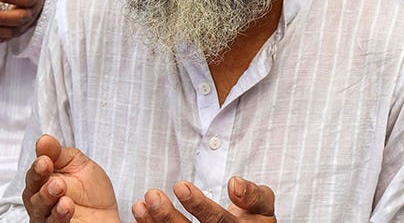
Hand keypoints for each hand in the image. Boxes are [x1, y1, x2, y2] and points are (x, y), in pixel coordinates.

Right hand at [24, 135, 118, 222]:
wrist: (106, 214)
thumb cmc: (88, 189)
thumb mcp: (77, 164)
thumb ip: (58, 153)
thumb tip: (43, 140)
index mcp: (42, 183)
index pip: (34, 175)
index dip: (38, 167)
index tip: (45, 160)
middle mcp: (40, 203)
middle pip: (32, 194)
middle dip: (40, 183)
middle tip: (54, 177)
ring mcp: (47, 219)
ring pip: (40, 212)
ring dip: (48, 199)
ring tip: (60, 188)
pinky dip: (58, 217)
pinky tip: (66, 207)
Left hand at [132, 178, 276, 222]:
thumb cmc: (254, 219)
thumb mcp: (264, 206)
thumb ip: (254, 195)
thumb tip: (234, 185)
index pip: (218, 221)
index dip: (199, 205)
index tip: (179, 185)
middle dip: (168, 217)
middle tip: (152, 195)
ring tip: (140, 204)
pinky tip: (140, 215)